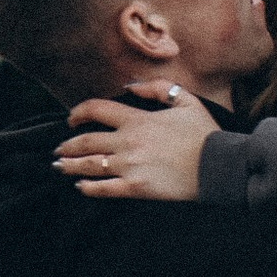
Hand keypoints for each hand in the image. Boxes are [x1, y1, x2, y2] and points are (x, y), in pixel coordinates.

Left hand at [55, 89, 214, 200]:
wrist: (218, 166)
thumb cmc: (204, 134)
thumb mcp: (185, 100)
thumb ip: (156, 89)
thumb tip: (128, 86)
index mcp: (138, 120)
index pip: (97, 110)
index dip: (79, 113)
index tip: (71, 119)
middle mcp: (128, 142)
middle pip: (86, 141)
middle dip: (67, 145)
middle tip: (58, 149)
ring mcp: (130, 166)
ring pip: (89, 165)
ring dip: (69, 165)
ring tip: (59, 166)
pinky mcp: (136, 188)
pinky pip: (104, 189)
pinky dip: (88, 188)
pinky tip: (80, 187)